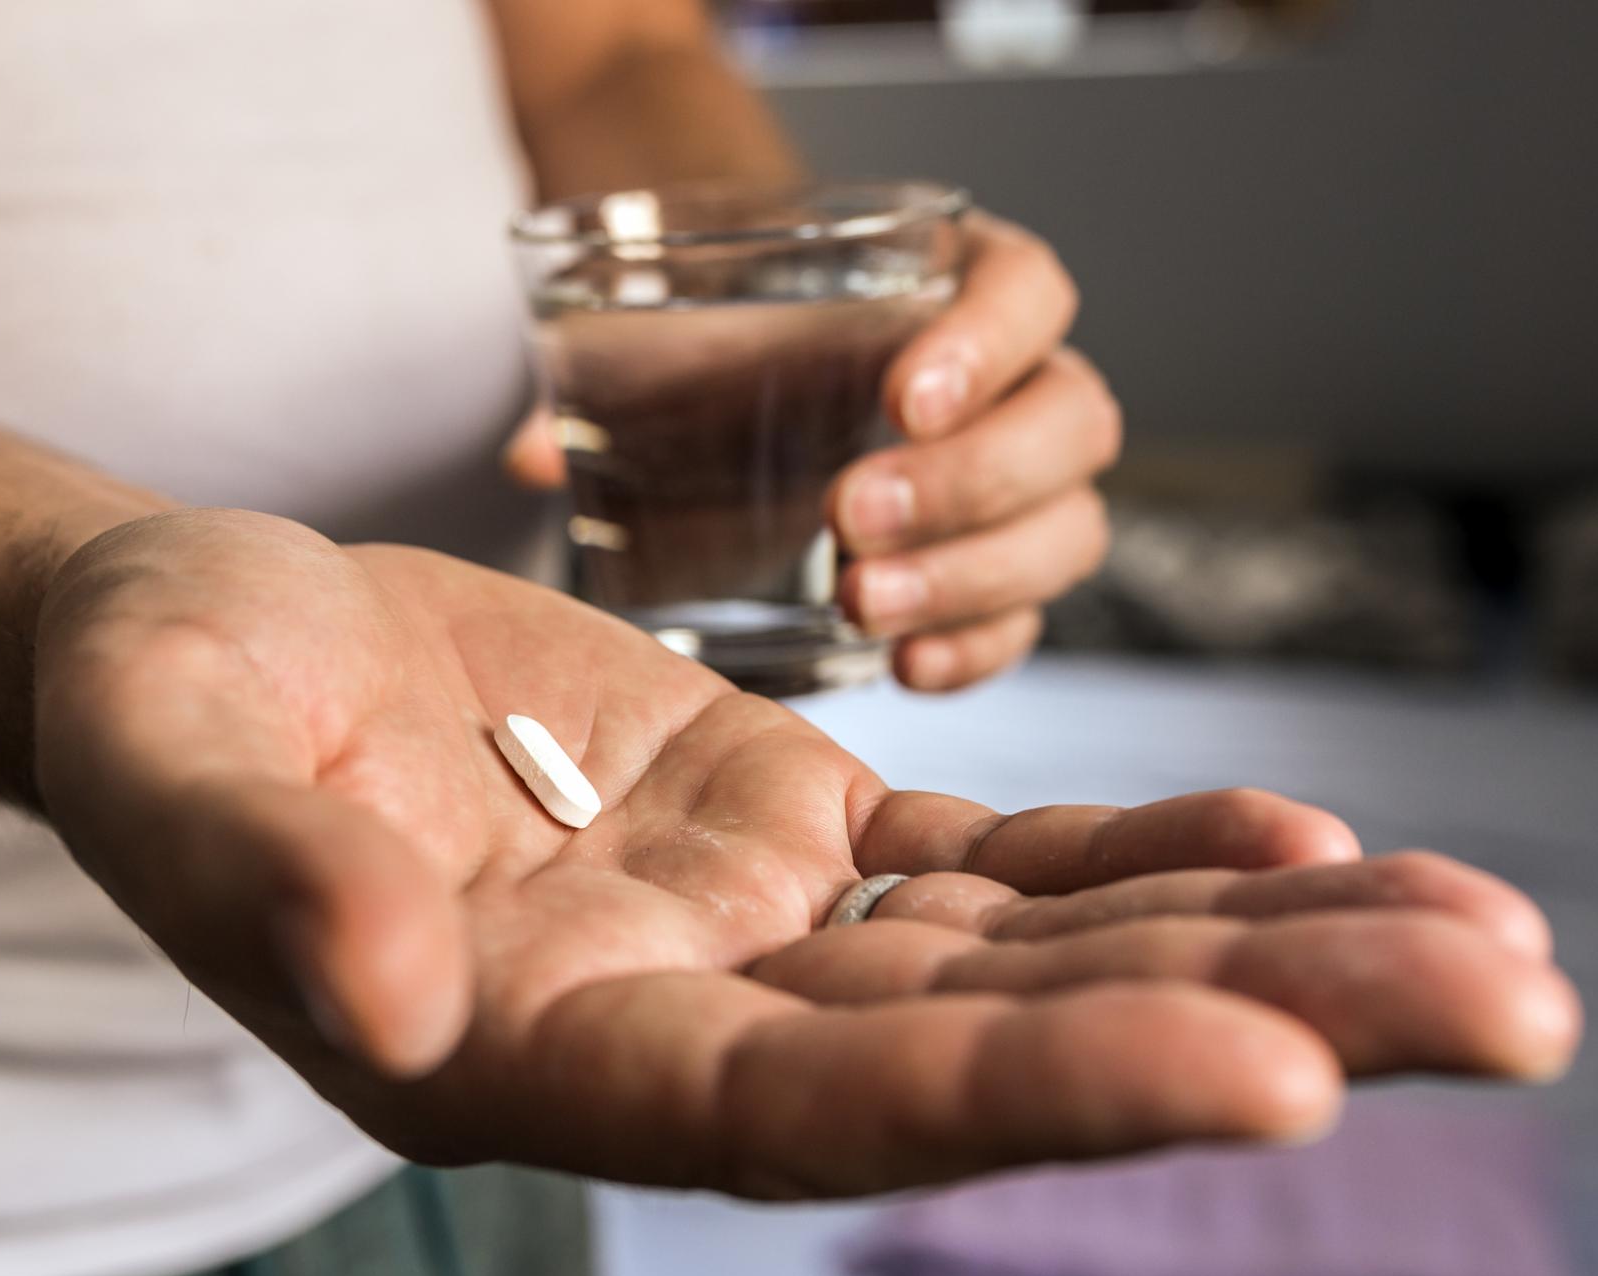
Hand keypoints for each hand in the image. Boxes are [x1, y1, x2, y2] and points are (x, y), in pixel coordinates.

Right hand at [34, 509, 1577, 1197]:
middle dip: (1247, 1029)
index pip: (806, 1110)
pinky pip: (983, 864)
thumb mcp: (165, 769)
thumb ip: (268, 889)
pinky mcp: (775, 825)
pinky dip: (1139, 863)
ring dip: (1255, 948)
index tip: (1274, 1075)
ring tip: (1485, 940)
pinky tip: (1297, 848)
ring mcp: (739, 929)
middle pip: (986, 1051)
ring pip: (1027, 961)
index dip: (1029, 1099)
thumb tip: (387, 1001)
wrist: (202, 643)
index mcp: (526, 1060)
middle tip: (1512, 1001)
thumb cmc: (156, 705)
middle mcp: (667, 1025)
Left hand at [507, 211, 1115, 692]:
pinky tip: (903, 666)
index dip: (986, 343)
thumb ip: (612, 377)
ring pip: (1066, 529)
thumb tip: (529, 454)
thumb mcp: (683, 337)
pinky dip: (974, 649)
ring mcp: (1020, 486)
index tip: (898, 397)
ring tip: (857, 602)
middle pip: (1069, 423)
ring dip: (970, 575)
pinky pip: (1024, 621)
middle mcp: (1018, 384)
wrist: (746, 383)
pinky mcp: (994, 574)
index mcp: (965, 286)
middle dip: (968, 481)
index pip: (1028, 293)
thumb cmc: (732, 344)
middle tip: (849, 519)